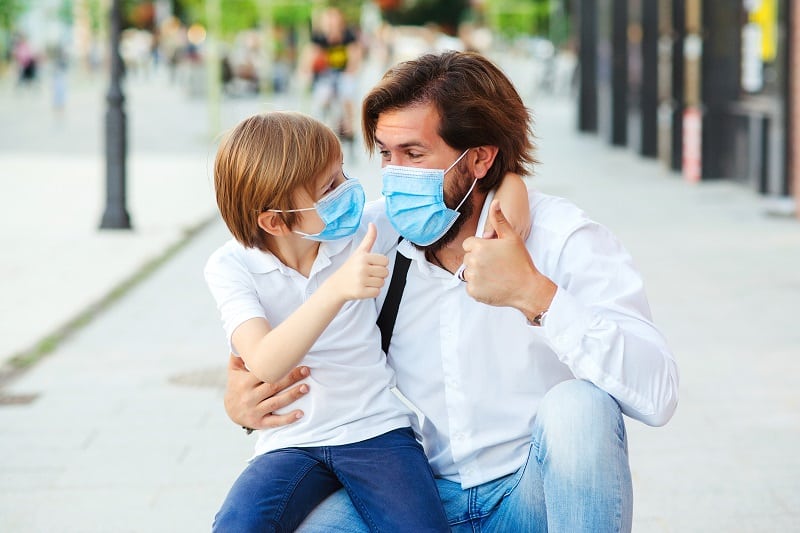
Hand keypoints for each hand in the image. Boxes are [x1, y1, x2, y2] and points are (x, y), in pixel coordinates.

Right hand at [224, 354, 308, 429]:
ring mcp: (255, 411)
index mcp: (245, 382)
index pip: (263, 373)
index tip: (293, 358)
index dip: (278, 366)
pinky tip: (301, 413)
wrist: (230, 412)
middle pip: (273, 386)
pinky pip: (275, 422)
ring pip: (276, 403)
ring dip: (292, 395)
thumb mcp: (234, 371)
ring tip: (306, 388)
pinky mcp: (259, 423)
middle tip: (306, 370)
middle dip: (290, 378)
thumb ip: (239, 355)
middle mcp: (250, 397)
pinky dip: (288, 419)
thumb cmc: (237, 386)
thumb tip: (241, 337)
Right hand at [328, 223, 388, 300]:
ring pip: (382, 283)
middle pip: (385, 272)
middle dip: (378, 275)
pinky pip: (377, 292)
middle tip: (367, 275)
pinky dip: (372, 292)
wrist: (337, 285)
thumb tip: (373, 224)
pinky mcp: (360, 292)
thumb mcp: (359, 252)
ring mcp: (361, 280)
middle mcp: (362, 268)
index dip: (380, 264)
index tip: (370, 265)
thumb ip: (369, 238)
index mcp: (363, 257)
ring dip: (375, 284)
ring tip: (364, 281)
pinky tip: (363, 288)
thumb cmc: (350, 267)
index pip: (385, 261)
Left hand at [462, 200, 555, 316]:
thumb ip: (499, 220)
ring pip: (468, 273)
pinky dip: (479, 287)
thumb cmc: (520, 262)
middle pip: (468, 258)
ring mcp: (472, 277)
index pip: (468, 244)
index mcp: (479, 246)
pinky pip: (470, 287)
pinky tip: (492, 285)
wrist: (527, 288)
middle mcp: (473, 261)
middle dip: (478, 260)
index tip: (491, 253)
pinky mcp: (473, 292)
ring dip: (478, 274)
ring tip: (495, 275)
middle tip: (496, 265)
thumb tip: (495, 202)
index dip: (479, 248)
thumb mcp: (511, 237)